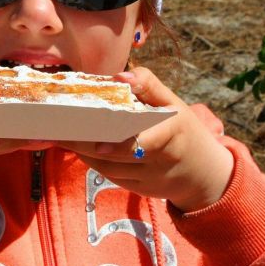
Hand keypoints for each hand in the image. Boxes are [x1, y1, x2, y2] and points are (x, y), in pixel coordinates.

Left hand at [59, 67, 233, 211]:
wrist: (203, 173)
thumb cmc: (183, 130)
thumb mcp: (174, 103)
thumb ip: (149, 85)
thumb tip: (120, 76)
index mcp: (172, 133)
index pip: (144, 142)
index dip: (119, 145)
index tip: (98, 144)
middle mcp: (161, 161)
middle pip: (118, 157)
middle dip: (88, 145)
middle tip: (61, 132)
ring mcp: (149, 179)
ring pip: (110, 169)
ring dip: (85, 154)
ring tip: (62, 137)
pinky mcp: (139, 190)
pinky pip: (112, 177)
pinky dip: (93, 163)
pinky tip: (79, 149)